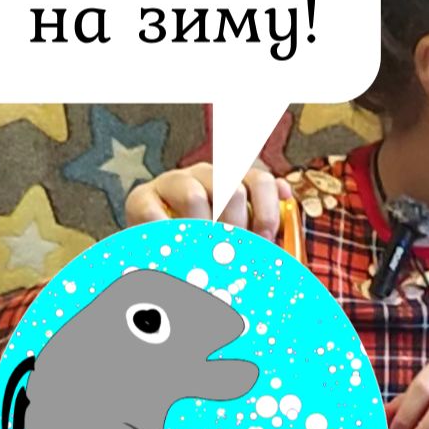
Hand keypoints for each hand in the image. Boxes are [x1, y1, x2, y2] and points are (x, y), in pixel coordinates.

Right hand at [124, 162, 291, 239]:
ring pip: (195, 196)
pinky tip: (171, 249)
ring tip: (199, 252)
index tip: (264, 239)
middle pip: (231, 190)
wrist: (153, 254)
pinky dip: (166, 233)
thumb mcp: (236, 236)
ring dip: (200, 231)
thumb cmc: (203, 246)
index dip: (267, 211)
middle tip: (229, 253)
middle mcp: (204, 174)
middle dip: (235, 228)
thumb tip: (287, 193)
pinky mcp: (141, 197)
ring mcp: (172, 182)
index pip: (260, 181)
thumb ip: (263, 217)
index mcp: (232, 180)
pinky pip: (156, 211)